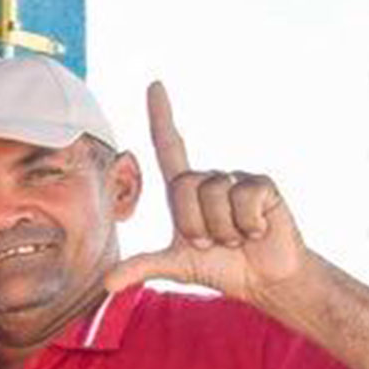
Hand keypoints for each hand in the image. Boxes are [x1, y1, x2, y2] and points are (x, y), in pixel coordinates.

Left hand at [105, 81, 306, 302]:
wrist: (263, 279)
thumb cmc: (219, 267)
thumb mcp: (176, 267)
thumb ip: (142, 267)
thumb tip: (105, 284)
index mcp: (184, 191)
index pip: (169, 144)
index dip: (161, 115)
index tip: (154, 84)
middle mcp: (208, 179)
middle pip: (184, 186)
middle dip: (194, 224)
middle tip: (211, 243)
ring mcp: (236, 179)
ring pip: (213, 194)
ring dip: (221, 228)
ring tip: (235, 238)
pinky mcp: (263, 186)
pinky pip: (244, 197)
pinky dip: (247, 224)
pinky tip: (256, 232)